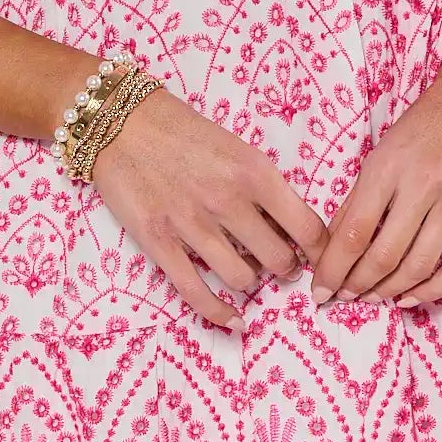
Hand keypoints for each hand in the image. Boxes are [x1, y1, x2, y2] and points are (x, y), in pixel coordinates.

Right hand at [86, 87, 330, 331]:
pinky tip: (235, 321)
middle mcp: (227, 200)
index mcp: (254, 171)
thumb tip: (289, 227)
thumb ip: (262, 185)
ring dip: (250, 282)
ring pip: (242, 278)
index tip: (319, 258)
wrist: (122, 121)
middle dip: (285, 268)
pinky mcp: (159, 242)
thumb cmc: (182, 129)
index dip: (319, 251)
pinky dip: (220, 313)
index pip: (306, 228)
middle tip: (281, 266)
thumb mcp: (235, 146)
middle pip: (278, 259)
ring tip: (248, 274)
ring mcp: (192, 224)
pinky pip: (196, 291)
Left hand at [308, 81, 441, 307]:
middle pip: (384, 256)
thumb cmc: (426, 124)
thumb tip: (331, 244)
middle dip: (358, 286)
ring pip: (419, 265)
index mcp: (388, 167)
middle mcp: (423, 185)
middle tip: (345, 298)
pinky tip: (412, 297)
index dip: (334, 270)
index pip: (353, 232)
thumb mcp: (381, 152)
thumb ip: (357, 198)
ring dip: (390, 292)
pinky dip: (433, 290)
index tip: (321, 289)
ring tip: (373, 298)